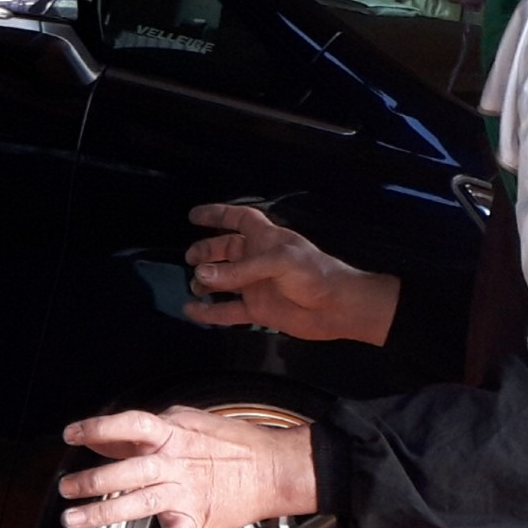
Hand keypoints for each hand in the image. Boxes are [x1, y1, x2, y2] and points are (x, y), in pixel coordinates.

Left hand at [58, 407, 317, 527]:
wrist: (276, 469)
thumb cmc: (235, 443)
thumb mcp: (189, 421)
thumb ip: (149, 428)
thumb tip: (110, 437)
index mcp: (173, 434)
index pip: (131, 425)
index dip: (99, 428)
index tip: (72, 435)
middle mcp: (177, 464)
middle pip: (127, 471)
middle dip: (91, 481)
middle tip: (66, 488)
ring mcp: (186, 494)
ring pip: (138, 504)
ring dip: (102, 513)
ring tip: (74, 519)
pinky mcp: (197, 520)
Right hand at [182, 204, 399, 344]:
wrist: (338, 308)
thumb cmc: (312, 274)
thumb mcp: (278, 262)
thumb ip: (239, 270)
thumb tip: (201, 275)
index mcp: (266, 239)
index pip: (238, 219)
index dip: (218, 214)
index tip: (194, 216)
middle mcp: (257, 260)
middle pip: (225, 250)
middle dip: (206, 251)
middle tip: (190, 258)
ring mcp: (256, 286)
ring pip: (222, 281)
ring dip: (205, 282)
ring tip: (194, 286)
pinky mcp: (257, 311)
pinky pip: (227, 311)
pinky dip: (208, 312)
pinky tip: (191, 311)